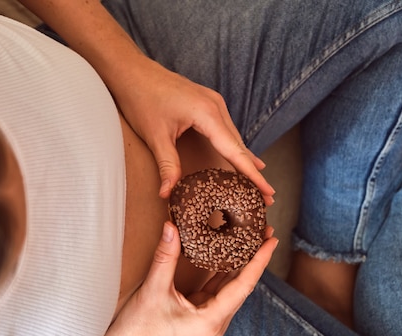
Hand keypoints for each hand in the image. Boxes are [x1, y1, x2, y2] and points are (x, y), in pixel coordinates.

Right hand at [99, 221, 277, 335]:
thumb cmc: (139, 330)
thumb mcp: (153, 290)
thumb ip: (165, 257)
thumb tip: (172, 226)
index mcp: (212, 319)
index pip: (244, 285)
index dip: (259, 260)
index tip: (271, 239)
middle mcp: (216, 320)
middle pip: (242, 284)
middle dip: (254, 257)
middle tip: (264, 230)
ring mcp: (209, 317)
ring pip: (231, 286)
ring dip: (240, 262)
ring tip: (251, 238)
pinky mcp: (199, 313)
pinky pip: (217, 288)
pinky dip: (223, 269)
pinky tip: (227, 253)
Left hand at [114, 59, 275, 203]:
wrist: (132, 71)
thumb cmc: (142, 98)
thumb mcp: (156, 136)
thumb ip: (167, 165)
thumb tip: (168, 194)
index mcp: (208, 114)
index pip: (235, 151)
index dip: (252, 174)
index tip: (268, 191)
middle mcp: (216, 106)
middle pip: (240, 145)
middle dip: (253, 172)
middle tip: (268, 197)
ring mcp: (214, 103)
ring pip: (234, 137)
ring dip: (245, 160)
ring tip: (258, 183)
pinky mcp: (207, 103)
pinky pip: (226, 129)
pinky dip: (234, 146)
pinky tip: (243, 157)